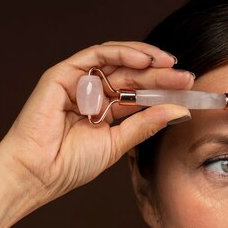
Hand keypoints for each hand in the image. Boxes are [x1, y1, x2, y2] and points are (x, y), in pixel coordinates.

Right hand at [0, 42, 192, 206]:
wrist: (39, 173)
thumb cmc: (70, 164)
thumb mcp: (118, 143)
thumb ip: (145, 124)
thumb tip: (178, 110)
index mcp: (106, 109)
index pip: (139, 92)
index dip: (163, 89)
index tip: (188, 90)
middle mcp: (93, 92)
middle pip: (132, 75)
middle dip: (160, 74)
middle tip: (185, 77)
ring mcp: (79, 82)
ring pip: (117, 61)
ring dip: (145, 59)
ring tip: (168, 64)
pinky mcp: (63, 74)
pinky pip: (96, 56)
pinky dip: (120, 54)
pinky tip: (143, 60)